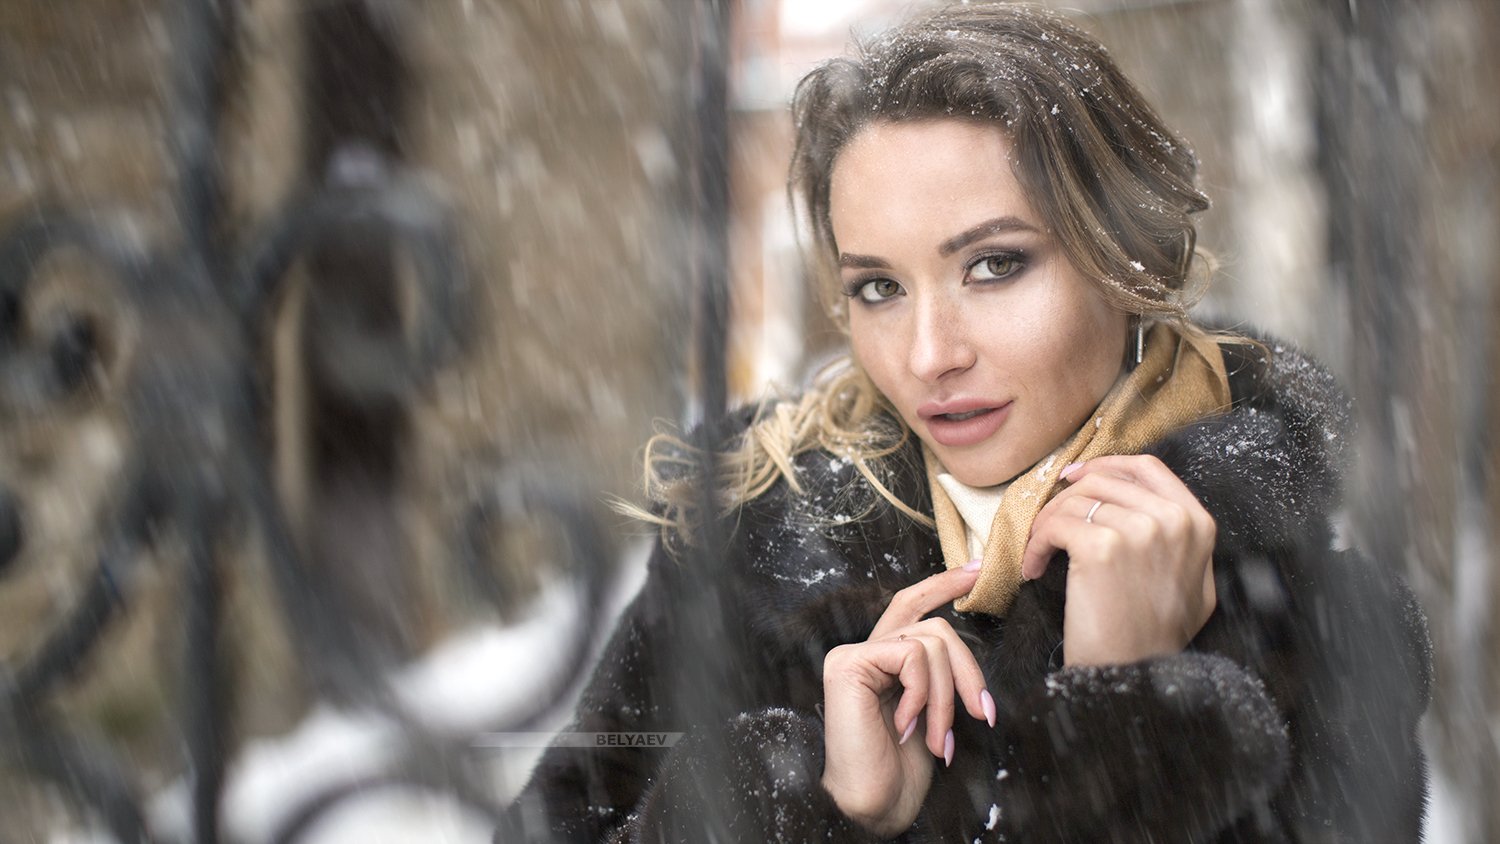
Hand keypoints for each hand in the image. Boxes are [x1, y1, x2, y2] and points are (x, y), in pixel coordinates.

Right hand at [820, 564, 994, 835]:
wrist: (875, 804)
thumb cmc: (902, 770)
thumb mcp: (934, 712)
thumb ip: (940, 675)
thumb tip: (971, 650)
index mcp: (884, 660)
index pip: (912, 606)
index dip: (943, 584)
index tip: (975, 569)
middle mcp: (865, 651)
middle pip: (936, 627)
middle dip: (969, 672)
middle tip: (981, 715)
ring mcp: (853, 655)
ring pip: (931, 642)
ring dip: (947, 697)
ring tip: (937, 740)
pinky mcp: (848, 663)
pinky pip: (912, 655)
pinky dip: (922, 694)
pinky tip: (906, 726)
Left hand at [1021, 455, 1216, 666]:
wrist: (1133, 673)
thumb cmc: (1154, 634)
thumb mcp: (1192, 582)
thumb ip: (1179, 539)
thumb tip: (1141, 501)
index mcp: (1197, 522)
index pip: (1148, 468)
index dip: (1106, 465)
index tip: (1076, 478)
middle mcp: (1172, 520)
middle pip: (1103, 481)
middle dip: (1067, 501)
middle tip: (1048, 527)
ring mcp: (1138, 530)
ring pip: (1073, 503)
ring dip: (1046, 525)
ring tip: (1039, 553)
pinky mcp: (1101, 547)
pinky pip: (1054, 526)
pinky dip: (1035, 545)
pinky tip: (1034, 568)